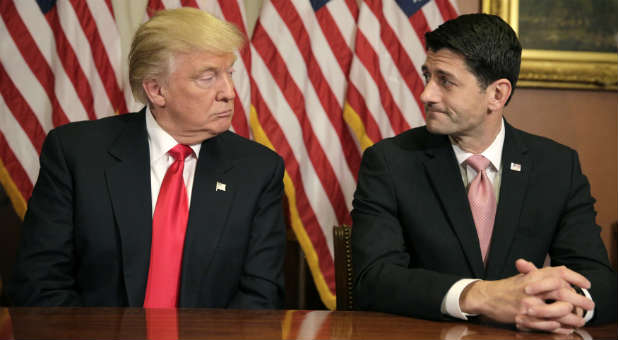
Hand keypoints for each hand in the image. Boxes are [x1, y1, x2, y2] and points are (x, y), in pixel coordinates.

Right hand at [459, 258, 592, 332]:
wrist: (486, 297)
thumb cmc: (507, 287)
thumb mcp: (523, 276)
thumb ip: (542, 274)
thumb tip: (563, 271)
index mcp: (532, 276)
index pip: (559, 273)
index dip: (576, 278)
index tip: (586, 284)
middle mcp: (531, 289)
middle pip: (562, 292)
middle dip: (579, 300)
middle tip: (590, 305)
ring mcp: (527, 304)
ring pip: (557, 311)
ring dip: (571, 317)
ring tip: (579, 320)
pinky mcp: (523, 318)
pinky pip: (546, 324)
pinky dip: (558, 327)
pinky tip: (564, 327)